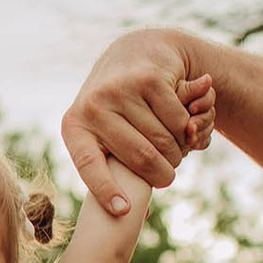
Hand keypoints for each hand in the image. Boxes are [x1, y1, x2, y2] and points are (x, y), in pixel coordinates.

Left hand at [63, 29, 211, 215]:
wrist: (137, 52)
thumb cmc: (119, 107)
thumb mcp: (101, 130)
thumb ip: (105, 161)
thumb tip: (122, 211)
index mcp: (75, 126)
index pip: (90, 166)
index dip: (107, 191)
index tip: (123, 211)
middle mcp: (93, 106)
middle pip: (140, 157)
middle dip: (163, 174)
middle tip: (169, 176)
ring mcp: (121, 90)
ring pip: (164, 140)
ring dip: (178, 153)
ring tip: (176, 151)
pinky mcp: (149, 79)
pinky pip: (178, 120)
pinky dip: (187, 130)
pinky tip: (183, 127)